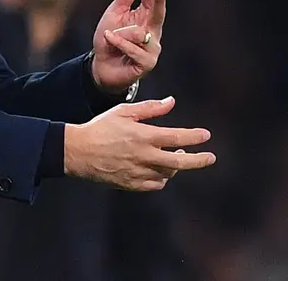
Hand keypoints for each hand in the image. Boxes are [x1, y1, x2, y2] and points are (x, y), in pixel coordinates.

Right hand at [63, 96, 215, 190]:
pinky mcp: (130, 184)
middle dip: (198, 160)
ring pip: (167, 175)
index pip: (176, 137)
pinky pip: (154, 185)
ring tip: (177, 156)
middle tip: (210, 158)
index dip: (194, 137)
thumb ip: (150, 108)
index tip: (206, 135)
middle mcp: (142, 156)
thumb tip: (172, 102)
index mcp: (142, 136)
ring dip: (177, 167)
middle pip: (178, 162)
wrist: (77, 152)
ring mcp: (137, 173)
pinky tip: (162, 170)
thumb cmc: (101, 128)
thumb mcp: (125, 111)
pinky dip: (162, 179)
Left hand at [91, 0, 166, 92]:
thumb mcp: (114, 14)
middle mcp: (153, 31)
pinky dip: (119, 42)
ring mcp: (153, 48)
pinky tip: (109, 39)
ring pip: (139, 33)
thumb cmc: (109, 40)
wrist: (101, 67)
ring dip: (121, 33)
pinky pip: (133, 48)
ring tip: (110, 36)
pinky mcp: (148, 62)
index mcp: (146, 17)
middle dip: (159, 0)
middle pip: (158, 13)